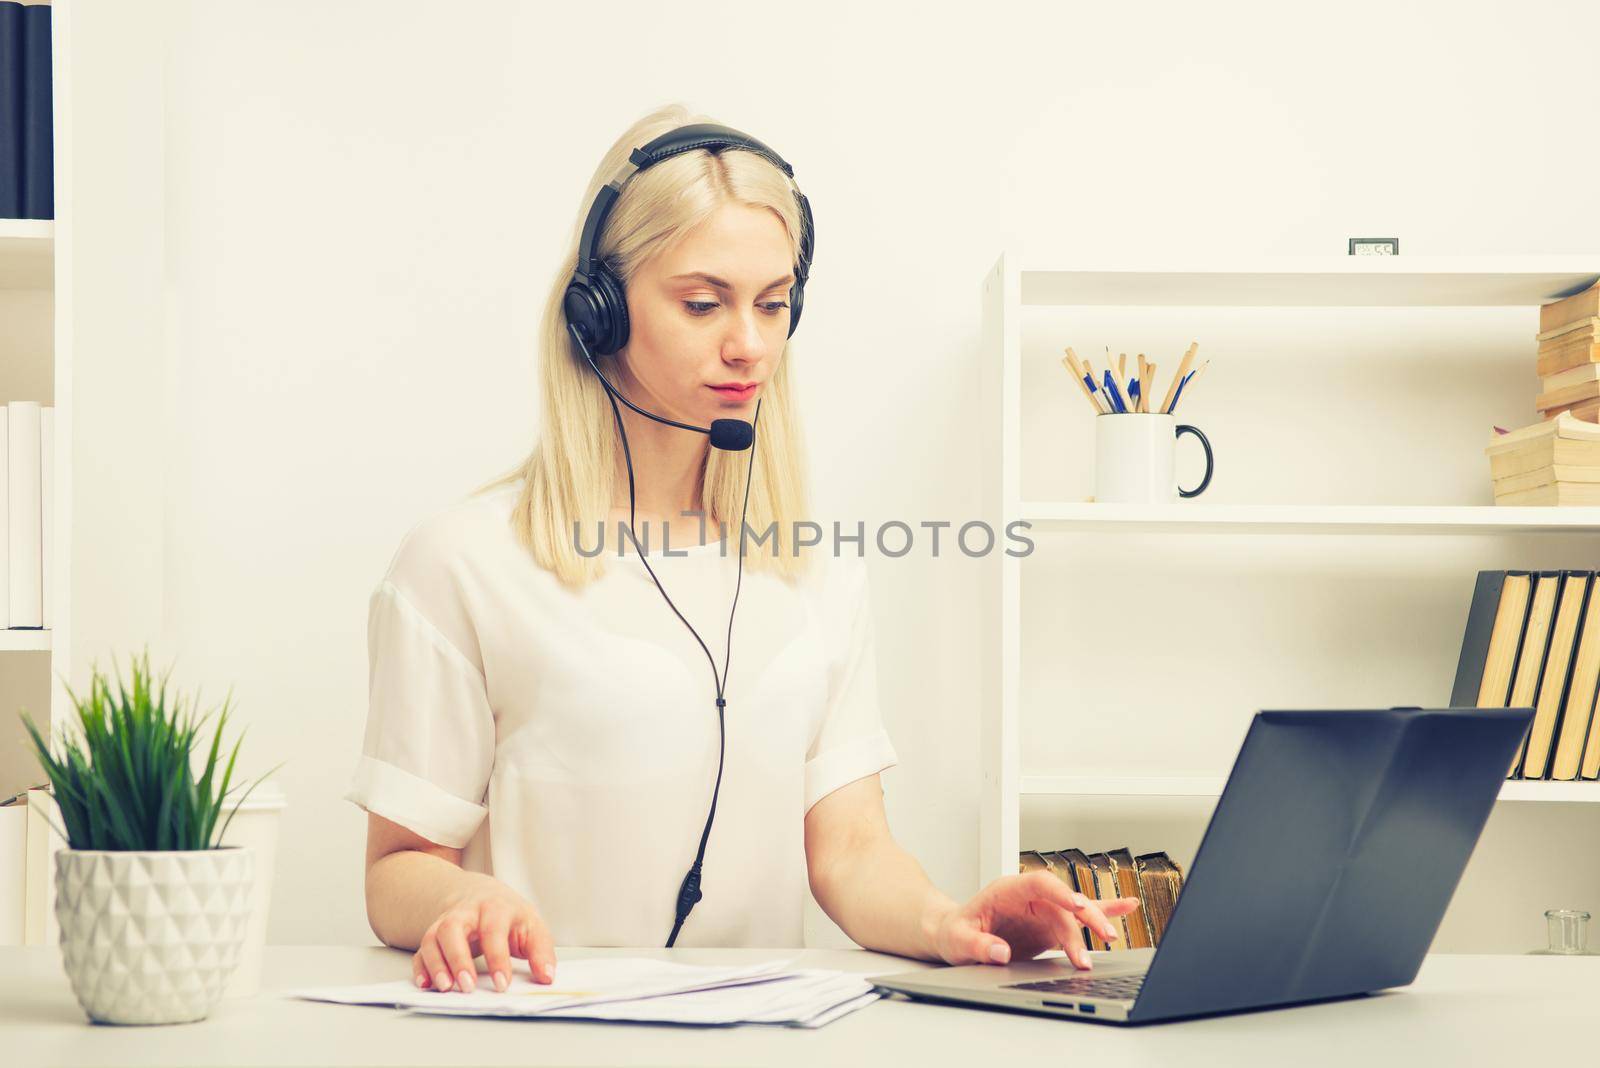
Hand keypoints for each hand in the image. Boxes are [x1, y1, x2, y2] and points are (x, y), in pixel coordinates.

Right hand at [411, 876, 556, 992]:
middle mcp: (465, 913)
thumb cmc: (509, 915)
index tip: (502, 985)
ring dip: (436, 964)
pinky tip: (426, 984)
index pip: (493, 931)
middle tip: (467, 987)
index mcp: (495, 908)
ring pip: (432, 938)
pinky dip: (420, 968)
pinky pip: (421, 950)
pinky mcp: (434, 936)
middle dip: (458, 959)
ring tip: (445, 988)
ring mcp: (446, 923)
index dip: (497, 959)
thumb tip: (547, 977)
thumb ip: (541, 951)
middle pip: (453, 929)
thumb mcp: (532, 926)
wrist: (481, 894)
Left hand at [929, 871, 1141, 971]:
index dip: (1060, 892)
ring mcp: (1042, 912)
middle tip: (1103, 937)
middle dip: (1085, 917)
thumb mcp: (958, 940)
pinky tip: (1128, 907)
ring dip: (1095, 925)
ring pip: (1075, 914)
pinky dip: (1104, 913)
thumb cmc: (955, 932)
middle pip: (1063, 902)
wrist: (955, 935)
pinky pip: (1079, 920)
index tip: (1077, 904)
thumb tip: (1000, 952)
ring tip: (1113, 938)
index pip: (1038, 884)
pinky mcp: (1049, 928)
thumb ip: (978, 945)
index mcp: (1007, 890)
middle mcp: (1029, 898)